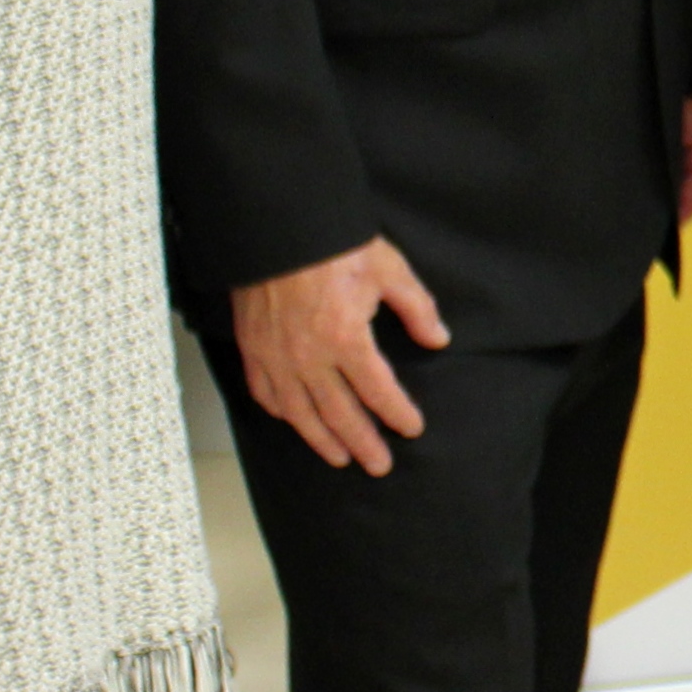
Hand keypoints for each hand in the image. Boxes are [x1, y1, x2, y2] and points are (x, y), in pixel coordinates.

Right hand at [232, 238, 449, 474]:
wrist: (278, 226)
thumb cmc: (334, 245)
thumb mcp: (389, 269)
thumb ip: (417, 308)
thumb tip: (438, 339)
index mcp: (346, 338)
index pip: (378, 390)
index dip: (397, 413)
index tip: (412, 428)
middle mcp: (309, 357)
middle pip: (339, 413)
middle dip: (363, 442)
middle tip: (379, 465)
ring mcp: (276, 356)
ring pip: (300, 412)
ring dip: (322, 439)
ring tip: (340, 458)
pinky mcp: (253, 347)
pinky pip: (265, 392)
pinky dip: (281, 412)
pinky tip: (294, 421)